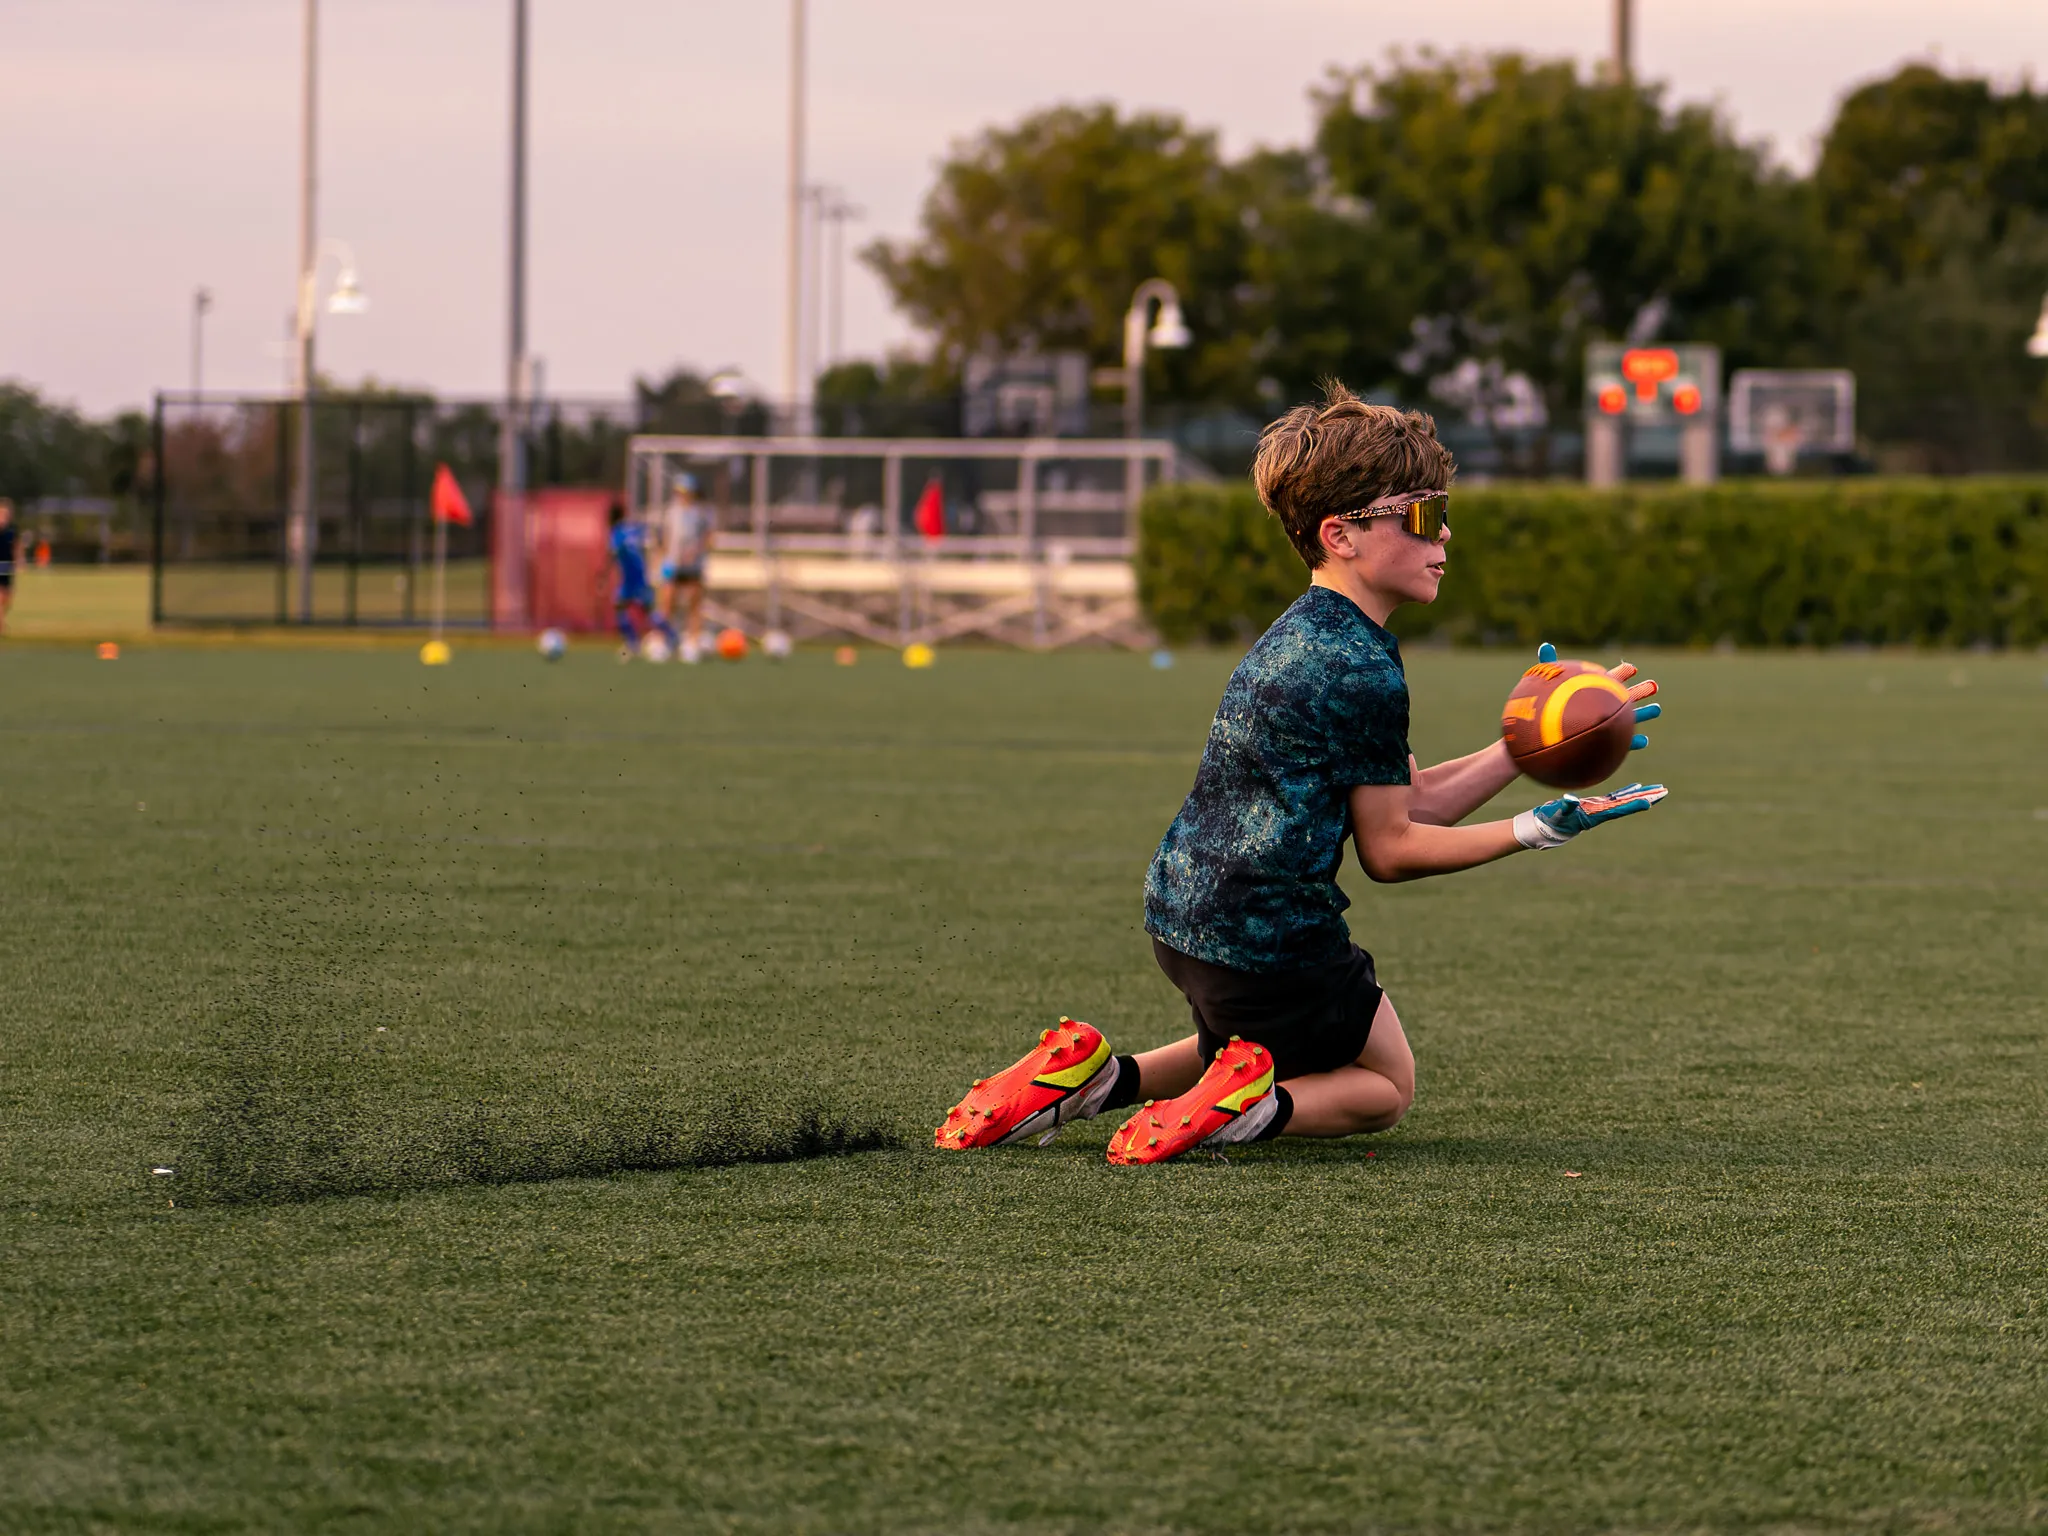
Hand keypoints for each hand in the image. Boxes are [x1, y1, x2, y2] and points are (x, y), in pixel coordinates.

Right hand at [1513, 782, 1668, 849]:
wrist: (1547, 828)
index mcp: (1594, 814)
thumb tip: (1569, 798)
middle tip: (1665, 791)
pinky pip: (1616, 797)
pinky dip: (1627, 791)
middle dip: (1647, 798)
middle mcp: (1602, 812)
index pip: (1617, 809)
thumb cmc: (1550, 820)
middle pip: (1628, 804)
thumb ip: (1563, 807)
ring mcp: (1600, 808)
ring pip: (1625, 800)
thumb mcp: (1555, 813)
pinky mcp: (1596, 804)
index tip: (1649, 803)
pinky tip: (1636, 787)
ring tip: (1658, 789)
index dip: (1632, 806)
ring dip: (1642, 794)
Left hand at [1536, 640, 1660, 750]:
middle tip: (1654, 685)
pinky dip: (1634, 741)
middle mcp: (1603, 707)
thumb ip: (1549, 663)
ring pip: (1628, 719)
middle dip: (1639, 691)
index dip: (1620, 673)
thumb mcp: (1550, 684)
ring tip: (1657, 709)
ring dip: (1643, 714)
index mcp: (1594, 691)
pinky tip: (1644, 741)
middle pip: (1625, 697)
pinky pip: (1623, 743)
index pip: (1610, 679)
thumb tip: (1544, 645)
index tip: (1631, 668)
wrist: (1547, 737)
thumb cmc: (1547, 707)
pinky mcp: (1605, 743)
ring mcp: (1605, 724)